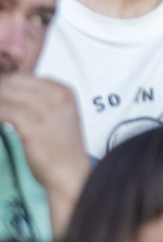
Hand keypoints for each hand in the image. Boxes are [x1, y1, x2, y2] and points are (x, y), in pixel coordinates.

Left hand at [0, 75, 89, 234]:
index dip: (4, 85)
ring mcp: (44, 109)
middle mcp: (55, 95)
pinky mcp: (31, 124)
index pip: (23, 77)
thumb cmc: (61, 146)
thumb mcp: (57, 114)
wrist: (69, 170)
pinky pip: (2, 111)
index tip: (0, 97)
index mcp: (62, 90)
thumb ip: (38, 99)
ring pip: (4, 95)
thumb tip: (8, 93)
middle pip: (11, 83)